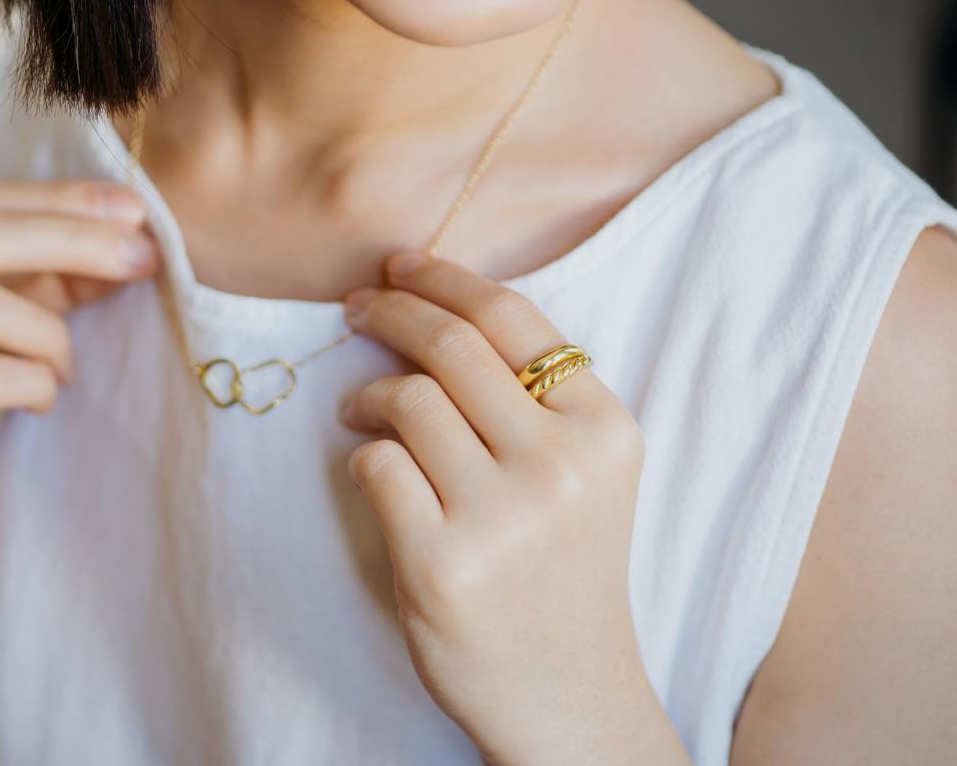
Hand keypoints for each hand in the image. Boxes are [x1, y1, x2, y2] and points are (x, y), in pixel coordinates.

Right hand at [0, 179, 156, 575]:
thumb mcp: (4, 324)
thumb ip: (52, 272)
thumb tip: (131, 226)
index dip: (58, 199)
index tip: (135, 209)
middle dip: (73, 240)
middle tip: (143, 259)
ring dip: (50, 334)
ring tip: (64, 366)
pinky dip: (36, 383)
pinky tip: (41, 400)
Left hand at [340, 251, 687, 764]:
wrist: (567, 695)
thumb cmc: (563, 572)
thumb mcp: (585, 476)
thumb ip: (533, 400)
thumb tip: (431, 310)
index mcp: (606, 430)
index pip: (514, 319)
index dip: (446, 279)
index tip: (399, 267)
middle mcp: (562, 465)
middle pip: (452, 347)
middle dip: (390, 310)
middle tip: (356, 306)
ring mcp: (502, 516)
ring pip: (407, 400)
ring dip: (368, 394)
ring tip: (360, 409)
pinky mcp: (441, 562)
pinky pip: (375, 465)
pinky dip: (361, 456)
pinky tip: (373, 471)